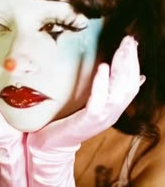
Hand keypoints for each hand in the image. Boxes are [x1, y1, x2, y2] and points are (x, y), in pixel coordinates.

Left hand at [29, 35, 143, 149]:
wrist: (52, 145)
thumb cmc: (69, 121)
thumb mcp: (90, 104)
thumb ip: (103, 91)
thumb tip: (113, 73)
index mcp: (113, 109)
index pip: (132, 85)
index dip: (134, 64)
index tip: (132, 43)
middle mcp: (111, 114)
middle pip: (128, 86)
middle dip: (131, 62)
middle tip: (130, 41)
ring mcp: (101, 118)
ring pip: (119, 92)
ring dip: (121, 69)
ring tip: (122, 50)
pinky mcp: (87, 121)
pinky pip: (99, 101)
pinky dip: (102, 84)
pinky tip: (103, 68)